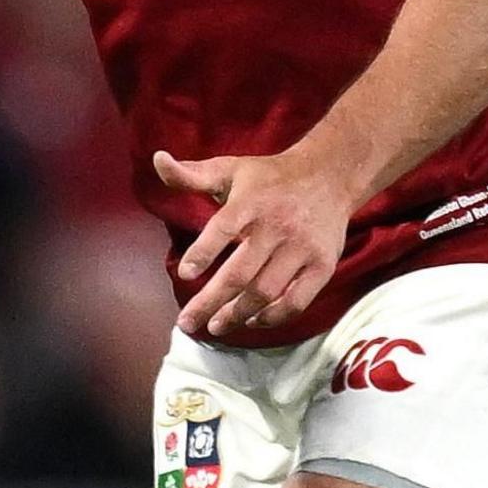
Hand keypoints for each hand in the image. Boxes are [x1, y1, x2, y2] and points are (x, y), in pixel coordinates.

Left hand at [155, 147, 357, 338]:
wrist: (329, 176)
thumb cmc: (268, 178)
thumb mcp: (229, 169)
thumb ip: (191, 175)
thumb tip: (157, 160)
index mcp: (249, 203)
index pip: (222, 229)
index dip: (202, 253)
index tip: (184, 274)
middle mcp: (276, 227)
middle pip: (240, 273)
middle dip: (210, 301)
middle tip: (187, 322)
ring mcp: (302, 248)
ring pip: (266, 291)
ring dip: (238, 314)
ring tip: (215, 327)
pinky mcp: (323, 265)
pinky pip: (298, 300)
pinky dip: (274, 316)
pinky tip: (253, 321)